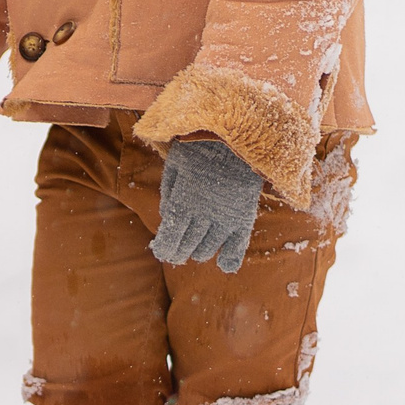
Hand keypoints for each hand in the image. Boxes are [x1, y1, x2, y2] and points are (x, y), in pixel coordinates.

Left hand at [151, 138, 262, 273]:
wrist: (239, 138)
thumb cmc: (201, 147)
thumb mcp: (175, 165)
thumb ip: (168, 193)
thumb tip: (164, 216)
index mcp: (183, 202)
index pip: (170, 238)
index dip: (163, 249)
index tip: (159, 251)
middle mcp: (204, 216)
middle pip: (187, 247)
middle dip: (177, 252)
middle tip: (173, 252)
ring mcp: (226, 219)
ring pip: (208, 249)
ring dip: (197, 252)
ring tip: (192, 248)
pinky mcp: (245, 217)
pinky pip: (239, 245)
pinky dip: (231, 259)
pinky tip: (224, 266)